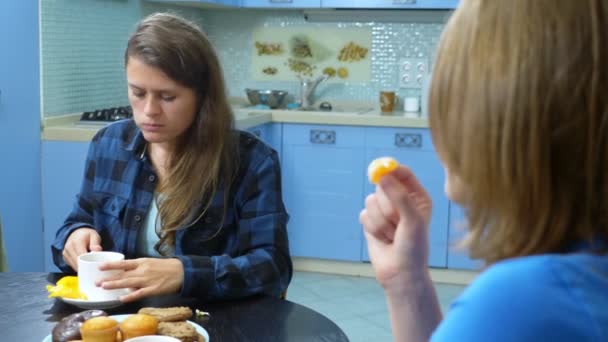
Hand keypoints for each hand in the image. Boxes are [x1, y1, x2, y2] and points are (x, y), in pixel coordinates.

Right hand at [63, 227, 102, 270]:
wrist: (76, 233)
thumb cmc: (87, 235)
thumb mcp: (94, 236)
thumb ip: (96, 243)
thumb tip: (97, 251)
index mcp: (76, 242)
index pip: (81, 256)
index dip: (89, 262)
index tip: (96, 264)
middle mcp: (68, 248)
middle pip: (77, 262)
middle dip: (86, 266)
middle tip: (94, 266)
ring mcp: (65, 253)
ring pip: (74, 265)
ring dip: (82, 267)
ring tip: (90, 264)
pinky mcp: (65, 258)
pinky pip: (72, 265)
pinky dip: (78, 266)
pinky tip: (84, 263)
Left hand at [97, 258, 184, 301]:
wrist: (181, 271)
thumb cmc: (165, 267)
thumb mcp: (150, 263)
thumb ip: (138, 268)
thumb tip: (126, 274)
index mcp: (142, 262)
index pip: (123, 263)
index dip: (111, 265)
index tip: (100, 267)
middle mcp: (143, 270)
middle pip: (123, 274)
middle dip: (109, 278)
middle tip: (96, 281)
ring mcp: (147, 280)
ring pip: (128, 283)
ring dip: (115, 285)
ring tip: (103, 286)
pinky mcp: (153, 289)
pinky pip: (139, 293)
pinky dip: (130, 296)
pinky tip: (121, 298)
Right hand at [359, 165, 431, 291]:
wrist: (401, 273)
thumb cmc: (414, 247)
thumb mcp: (413, 220)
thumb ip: (399, 197)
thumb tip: (383, 177)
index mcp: (417, 196)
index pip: (403, 173)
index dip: (392, 170)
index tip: (384, 172)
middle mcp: (400, 200)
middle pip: (383, 185)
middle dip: (387, 206)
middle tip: (397, 222)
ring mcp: (384, 210)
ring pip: (371, 201)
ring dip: (381, 221)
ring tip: (392, 235)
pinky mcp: (371, 221)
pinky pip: (364, 215)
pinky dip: (372, 228)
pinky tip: (383, 239)